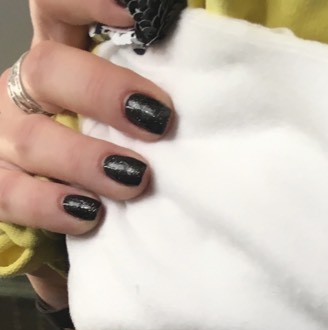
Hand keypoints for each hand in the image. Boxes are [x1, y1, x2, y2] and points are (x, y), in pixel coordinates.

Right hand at [0, 0, 174, 302]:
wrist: (80, 213)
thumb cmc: (118, 151)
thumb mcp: (132, 112)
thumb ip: (150, 92)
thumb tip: (210, 74)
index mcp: (58, 53)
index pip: (55, 5)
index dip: (87, 0)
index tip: (135, 12)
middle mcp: (25, 90)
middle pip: (46, 70)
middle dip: (101, 92)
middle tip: (157, 121)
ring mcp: (7, 138)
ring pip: (30, 138)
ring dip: (84, 160)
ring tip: (135, 179)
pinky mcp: (0, 187)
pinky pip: (10, 194)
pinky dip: (49, 205)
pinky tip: (89, 213)